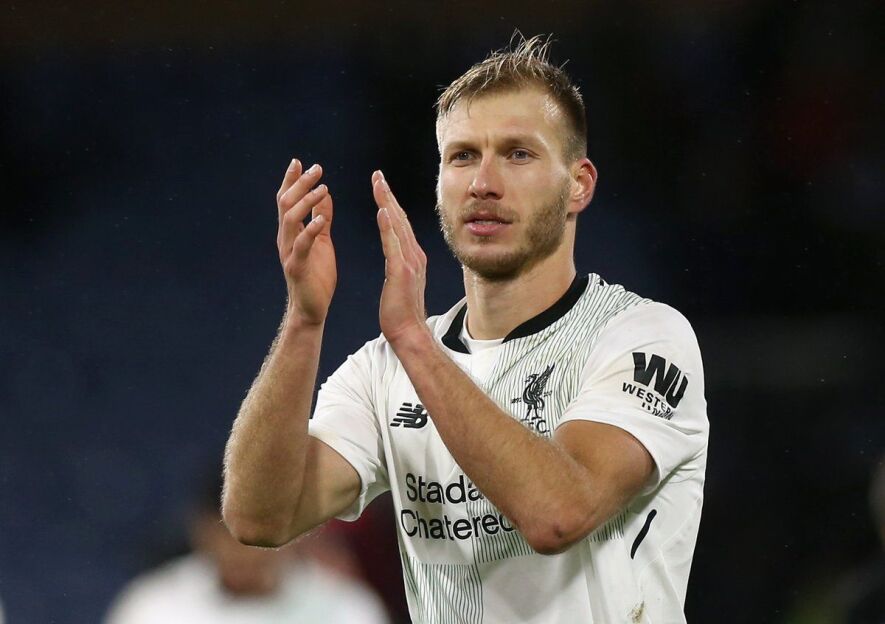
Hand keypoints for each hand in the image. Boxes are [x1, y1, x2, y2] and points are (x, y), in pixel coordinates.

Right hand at [276, 159, 335, 324]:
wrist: (312, 308)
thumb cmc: (317, 275)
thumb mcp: (322, 240)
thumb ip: (321, 217)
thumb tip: (324, 193)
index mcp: (291, 231)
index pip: (287, 200)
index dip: (291, 180)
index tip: (300, 161)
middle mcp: (285, 238)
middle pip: (286, 204)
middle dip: (299, 184)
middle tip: (316, 169)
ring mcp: (289, 252)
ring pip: (290, 220)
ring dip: (306, 201)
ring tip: (322, 188)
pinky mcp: (297, 267)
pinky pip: (301, 245)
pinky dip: (310, 230)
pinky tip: (322, 220)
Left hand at [372, 171, 428, 345]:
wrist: (408, 332)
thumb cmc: (400, 311)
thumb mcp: (400, 282)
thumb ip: (400, 266)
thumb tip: (398, 257)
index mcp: (412, 257)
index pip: (400, 224)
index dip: (390, 203)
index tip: (381, 186)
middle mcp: (414, 255)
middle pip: (400, 218)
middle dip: (388, 195)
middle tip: (377, 174)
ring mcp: (410, 262)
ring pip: (397, 226)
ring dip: (388, 202)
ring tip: (378, 184)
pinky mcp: (402, 272)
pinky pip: (393, 245)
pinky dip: (389, 226)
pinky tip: (383, 211)